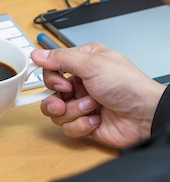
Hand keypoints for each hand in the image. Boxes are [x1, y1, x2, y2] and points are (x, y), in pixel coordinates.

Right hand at [30, 43, 165, 146]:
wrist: (145, 116)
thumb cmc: (127, 86)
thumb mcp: (91, 65)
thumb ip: (60, 59)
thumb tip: (36, 54)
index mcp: (83, 63)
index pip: (51, 69)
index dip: (52, 78)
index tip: (62, 82)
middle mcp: (81, 83)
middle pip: (50, 92)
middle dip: (58, 98)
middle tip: (69, 96)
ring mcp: (82, 103)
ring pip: (56, 112)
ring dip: (73, 111)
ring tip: (92, 108)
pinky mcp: (84, 122)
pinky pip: (66, 127)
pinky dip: (80, 125)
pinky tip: (96, 120)